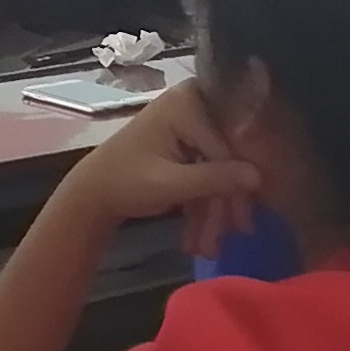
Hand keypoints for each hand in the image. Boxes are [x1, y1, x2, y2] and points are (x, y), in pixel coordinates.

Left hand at [60, 79, 261, 252]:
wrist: (91, 193)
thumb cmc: (124, 182)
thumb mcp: (169, 184)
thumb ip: (213, 179)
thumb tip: (258, 178)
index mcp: (186, 103)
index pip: (227, 145)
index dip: (238, 185)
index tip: (245, 220)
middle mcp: (193, 106)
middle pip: (226, 158)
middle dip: (225, 203)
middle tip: (235, 236)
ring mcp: (192, 125)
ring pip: (218, 171)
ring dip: (214, 210)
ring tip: (209, 247)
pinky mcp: (189, 145)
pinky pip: (206, 173)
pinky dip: (204, 204)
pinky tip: (201, 237)